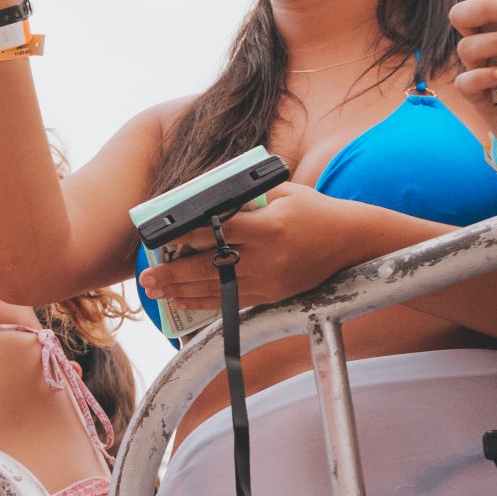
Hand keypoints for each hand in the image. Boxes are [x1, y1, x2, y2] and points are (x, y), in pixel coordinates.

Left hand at [138, 183, 359, 310]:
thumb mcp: (282, 193)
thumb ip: (246, 196)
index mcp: (268, 227)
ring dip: (182, 290)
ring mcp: (269, 280)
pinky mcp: (272, 295)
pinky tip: (182, 300)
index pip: (219, 232)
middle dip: (174, 273)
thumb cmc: (314, 210)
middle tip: (145, 276)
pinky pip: (232, 301)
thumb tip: (207, 196)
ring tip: (154, 291)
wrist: (351, 242)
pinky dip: (204, 302)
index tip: (162, 238)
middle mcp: (266, 257)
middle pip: (210, 266)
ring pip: (217, 288)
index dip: (188, 236)